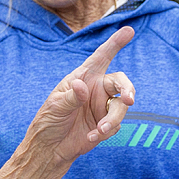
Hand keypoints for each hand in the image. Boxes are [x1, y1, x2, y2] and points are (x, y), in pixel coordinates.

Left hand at [24, 25, 136, 165]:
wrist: (51, 148)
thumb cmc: (49, 121)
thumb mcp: (55, 106)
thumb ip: (71, 96)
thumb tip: (82, 85)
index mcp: (84, 77)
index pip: (101, 57)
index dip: (115, 43)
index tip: (129, 30)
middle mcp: (97, 88)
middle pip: (121, 81)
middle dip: (128, 89)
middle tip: (129, 99)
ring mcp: (103, 106)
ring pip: (121, 106)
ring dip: (113, 119)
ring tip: (100, 130)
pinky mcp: (107, 123)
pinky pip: (116, 125)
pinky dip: (105, 131)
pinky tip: (90, 137)